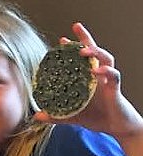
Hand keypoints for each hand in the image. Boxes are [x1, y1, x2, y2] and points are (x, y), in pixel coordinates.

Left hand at [34, 23, 142, 137]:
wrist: (117, 128)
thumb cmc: (98, 117)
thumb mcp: (72, 116)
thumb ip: (56, 115)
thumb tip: (37, 115)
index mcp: (88, 79)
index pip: (82, 59)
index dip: (73, 48)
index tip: (61, 40)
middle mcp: (99, 76)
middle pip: (95, 52)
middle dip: (86, 38)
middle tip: (76, 27)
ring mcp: (108, 81)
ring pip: (106, 59)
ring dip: (95, 52)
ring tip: (84, 50)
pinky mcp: (116, 90)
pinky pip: (114, 76)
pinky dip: (106, 72)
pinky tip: (97, 70)